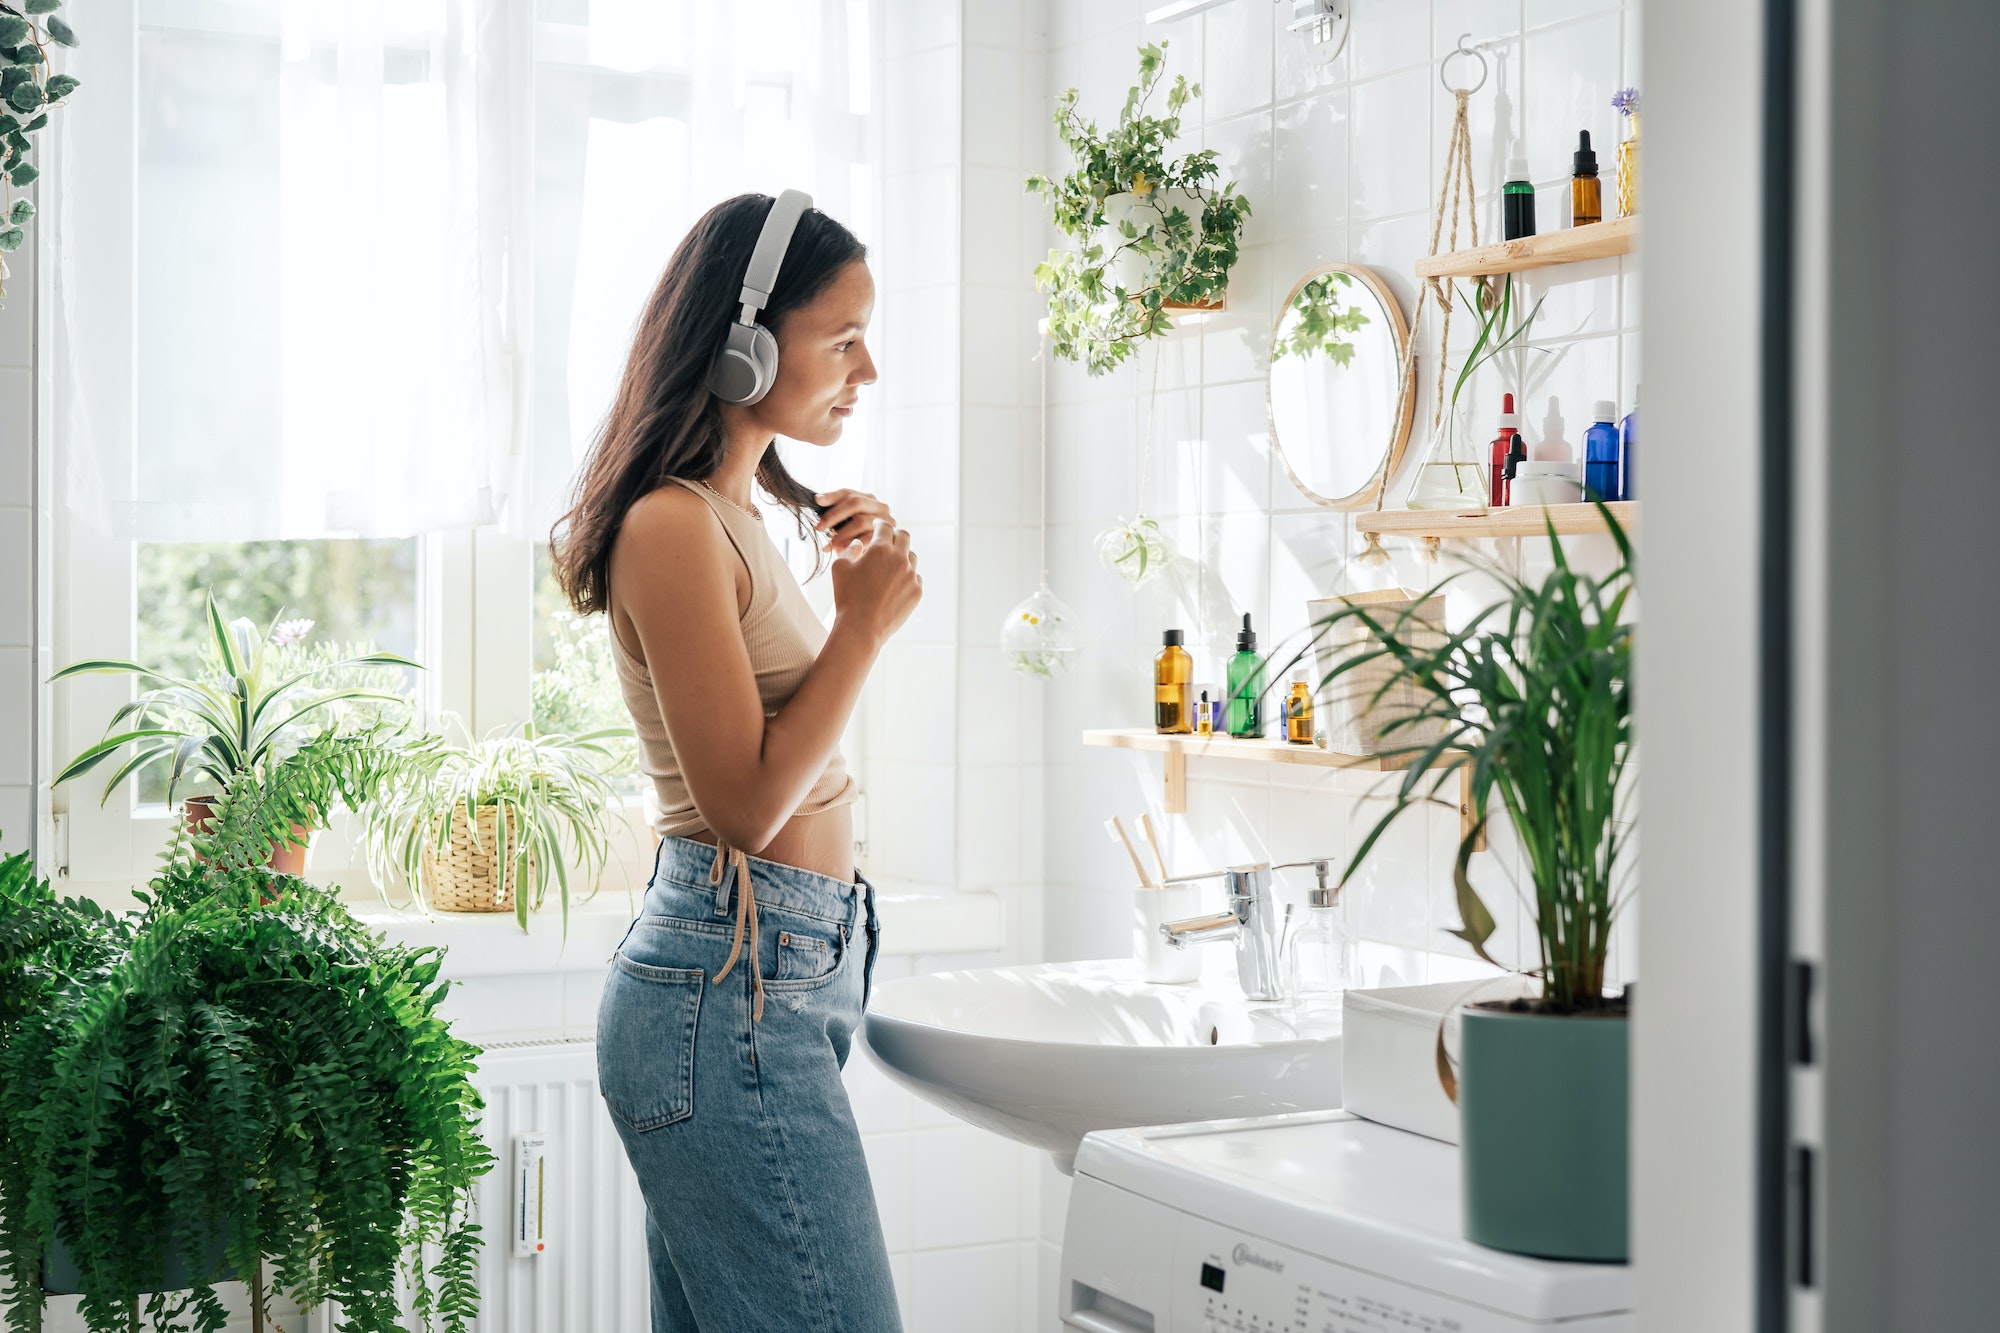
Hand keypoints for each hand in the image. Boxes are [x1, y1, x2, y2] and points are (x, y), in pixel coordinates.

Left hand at [814, 489, 896, 553]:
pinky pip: (869, 538)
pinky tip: (843, 551)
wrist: (877, 561)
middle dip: (834, 514)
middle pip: (855, 502)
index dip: (832, 496)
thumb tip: (818, 499)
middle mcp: (879, 506)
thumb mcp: (844, 525)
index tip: (817, 501)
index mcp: (867, 498)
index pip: (847, 492)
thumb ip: (834, 513)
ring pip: (861, 521)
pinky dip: (854, 544)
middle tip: (819, 527)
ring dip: (842, 533)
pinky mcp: (889, 536)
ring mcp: (886, 520)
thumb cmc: (856, 540)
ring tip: (830, 544)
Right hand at [828, 521, 921, 646]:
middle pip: (904, 536)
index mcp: (881, 549)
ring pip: (911, 556)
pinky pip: (915, 577)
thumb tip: (859, 544)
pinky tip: (894, 583)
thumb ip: (850, 549)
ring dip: (901, 556)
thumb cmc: (847, 597)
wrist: (861, 627)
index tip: (877, 527)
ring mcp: (911, 576)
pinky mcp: (916, 591)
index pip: (884, 527)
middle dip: (895, 535)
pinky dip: (906, 576)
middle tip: (887, 540)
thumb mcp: (840, 568)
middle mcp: (900, 559)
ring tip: (890, 564)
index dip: (879, 525)